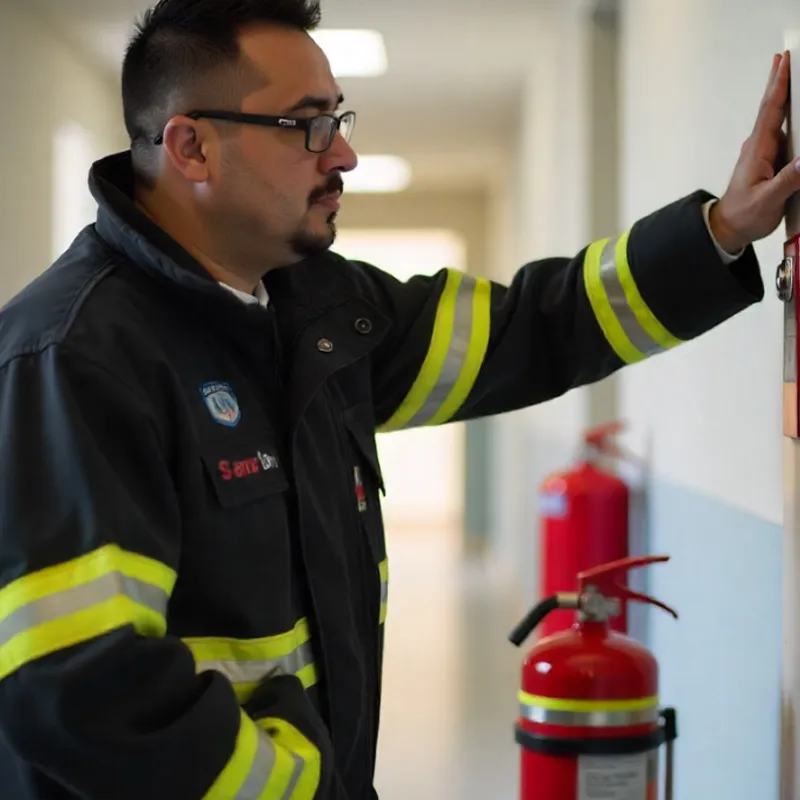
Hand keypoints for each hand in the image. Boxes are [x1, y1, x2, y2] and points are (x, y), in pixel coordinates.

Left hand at [710, 51, 799, 252]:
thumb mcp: (767, 200)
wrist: (728, 229)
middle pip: (773, 108)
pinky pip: (785, 135)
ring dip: (788, 98)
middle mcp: (760, 146)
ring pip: (780, 120)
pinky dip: (792, 120)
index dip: (778, 85)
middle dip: (780, 82)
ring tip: (794, 76)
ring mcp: (764, 153)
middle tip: (786, 56)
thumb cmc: (744, 215)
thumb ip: (788, 180)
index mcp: (758, 150)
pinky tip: (797, 114)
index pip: (770, 111)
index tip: (784, 61)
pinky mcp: (770, 161)